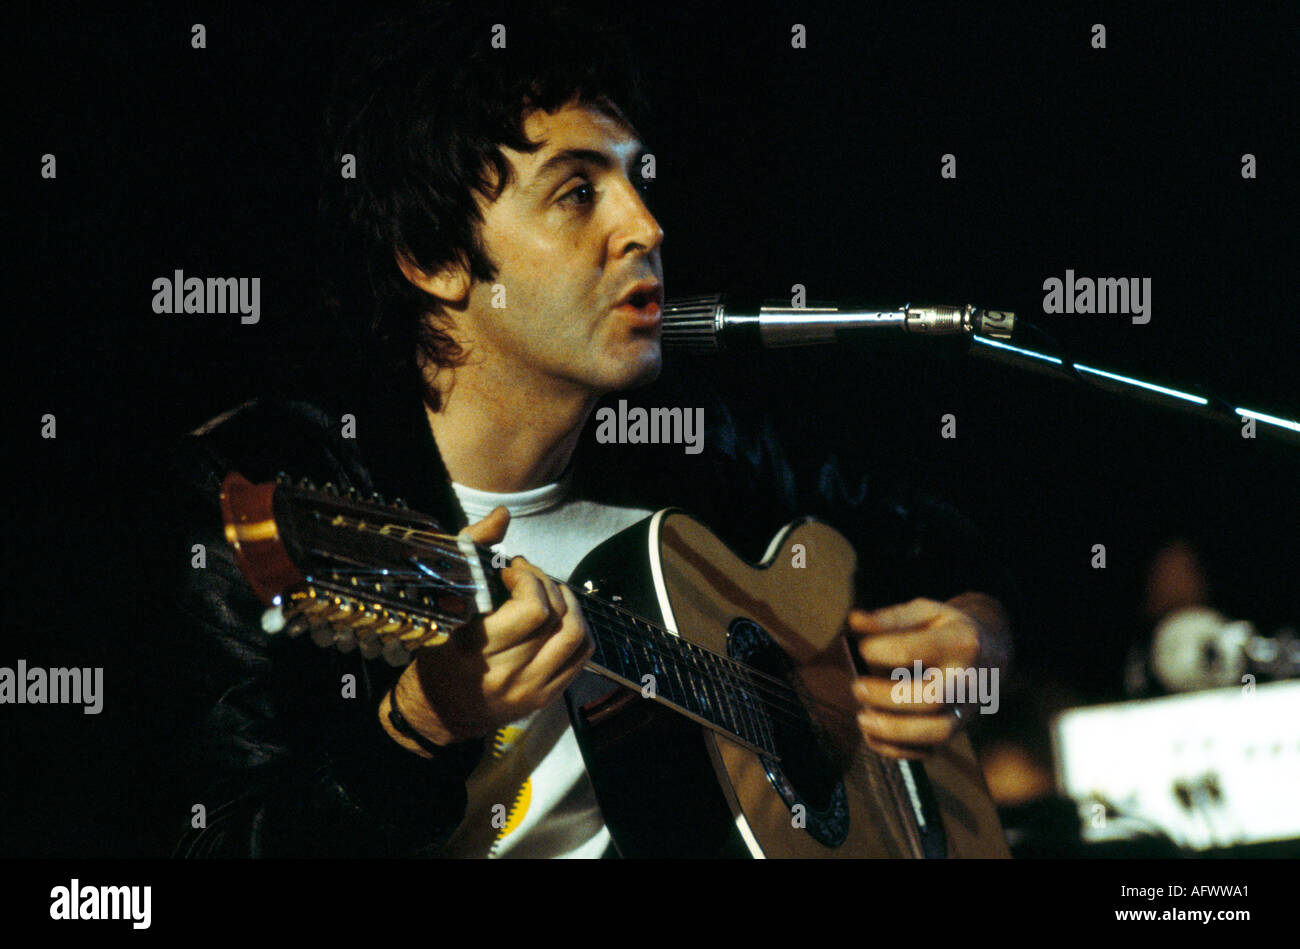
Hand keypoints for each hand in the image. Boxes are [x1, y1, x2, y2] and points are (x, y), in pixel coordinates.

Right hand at [379, 506, 593, 754]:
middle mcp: (507, 673)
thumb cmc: (439, 650)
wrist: (441, 709)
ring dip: (568, 604)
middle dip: (546, 583)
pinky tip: (561, 616)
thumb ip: (471, 551)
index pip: (531, 610)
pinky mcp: (546, 697)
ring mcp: (531, 688)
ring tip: (550, 592)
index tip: (511, 570)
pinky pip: (582, 656)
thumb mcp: (443, 599)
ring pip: (575, 635)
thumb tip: (502, 516)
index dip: (530, 580)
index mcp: (475, 649)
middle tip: (528, 576)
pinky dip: (579, 628)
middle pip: (555, 618)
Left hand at [847, 595, 1001, 759]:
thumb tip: (854, 620)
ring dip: (893, 731)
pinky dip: (898, 750)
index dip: (881, 651)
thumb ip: (890, 617)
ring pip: (936, 732)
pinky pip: (931, 750)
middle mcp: (967, 679)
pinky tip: (873, 736)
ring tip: (862, 719)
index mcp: (959, 642)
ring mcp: (966, 709)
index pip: (915, 651)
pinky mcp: (958, 730)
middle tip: (857, 688)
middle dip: (887, 697)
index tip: (861, 648)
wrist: (992, 652)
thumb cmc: (948, 629)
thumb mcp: (925, 612)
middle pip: (931, 698)